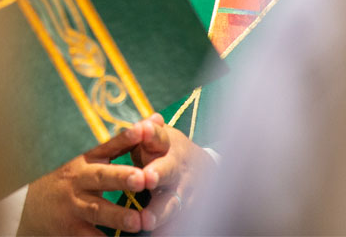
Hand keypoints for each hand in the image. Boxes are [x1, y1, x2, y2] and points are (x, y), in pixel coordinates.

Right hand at [17, 119, 159, 235]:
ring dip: (118, 215)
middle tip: (141, 179)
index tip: (141, 130)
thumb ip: (122, 141)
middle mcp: (78, 179)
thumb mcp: (89, 156)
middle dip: (120, 178)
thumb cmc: (70, 176)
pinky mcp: (72, 229)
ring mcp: (74, 205)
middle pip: (101, 177)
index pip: (106, 144)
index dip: (123, 137)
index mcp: (85, 158)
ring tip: (138, 220)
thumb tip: (157, 118)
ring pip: (98, 210)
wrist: (35, 206)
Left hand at [134, 114, 215, 232]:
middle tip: (145, 178)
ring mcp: (183, 191)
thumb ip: (148, 130)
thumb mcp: (159, 136)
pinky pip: (179, 222)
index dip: (151, 132)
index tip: (142, 129)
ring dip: (159, 212)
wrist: (204, 170)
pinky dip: (170, 231)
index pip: (158, 136)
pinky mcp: (187, 211)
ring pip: (173, 202)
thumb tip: (145, 119)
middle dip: (157, 174)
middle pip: (167, 170)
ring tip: (146, 221)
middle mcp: (176, 167)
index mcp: (166, 145)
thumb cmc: (166, 150)